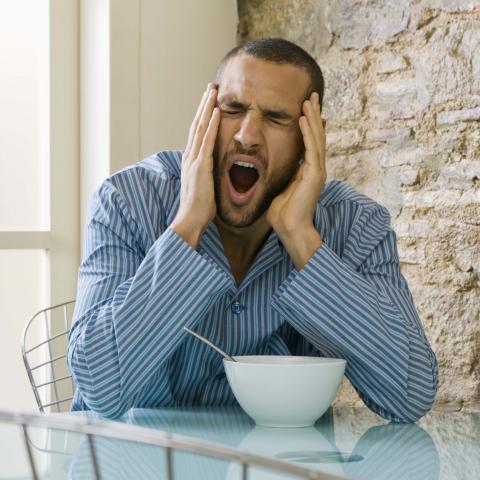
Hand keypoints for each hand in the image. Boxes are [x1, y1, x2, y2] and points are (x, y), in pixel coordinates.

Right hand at [171, 84, 219, 247]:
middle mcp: (189, 156)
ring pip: (199, 127)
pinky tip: (216, 111)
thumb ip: (206, 173)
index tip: (209, 102)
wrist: (190, 219)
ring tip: (213, 91)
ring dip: (206, 107)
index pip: (196, 133)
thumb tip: (213, 169)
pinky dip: (211, 124)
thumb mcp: (203, 185)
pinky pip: (206, 140)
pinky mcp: (200, 166)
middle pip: (196, 124)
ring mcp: (193, 160)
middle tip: (210, 88)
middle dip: (203, 105)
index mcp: (190, 160)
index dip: (202, 116)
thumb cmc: (199, 207)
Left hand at [266, 91, 325, 268]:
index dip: (308, 124)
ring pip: (317, 138)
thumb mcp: (282, 186)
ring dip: (313, 118)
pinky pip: (311, 148)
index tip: (305, 108)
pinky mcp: (314, 174)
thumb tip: (275, 165)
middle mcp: (315, 168)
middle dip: (314, 115)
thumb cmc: (283, 212)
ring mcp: (317, 170)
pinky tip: (304, 118)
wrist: (290, 228)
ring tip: (309, 100)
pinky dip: (308, 132)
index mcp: (307, 170)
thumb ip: (283, 173)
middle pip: (316, 135)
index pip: (309, 141)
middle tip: (312, 96)